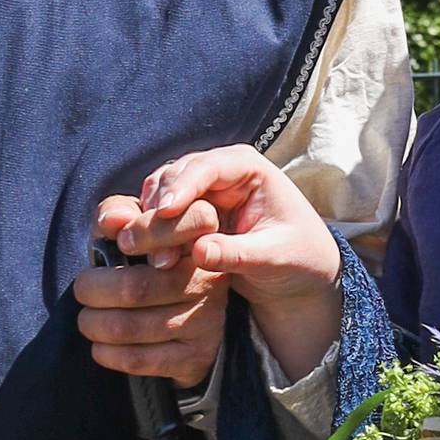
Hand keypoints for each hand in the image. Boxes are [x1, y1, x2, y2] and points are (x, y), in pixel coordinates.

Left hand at [76, 195, 231, 386]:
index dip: (146, 231)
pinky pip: (137, 359)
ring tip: (87, 320)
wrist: (186, 322)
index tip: (120, 245)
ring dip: (94, 325)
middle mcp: (209, 281)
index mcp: (200, 241)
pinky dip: (107, 353)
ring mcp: (207, 322)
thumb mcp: (139, 229)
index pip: (189, 223)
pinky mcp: (196, 357)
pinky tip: (100, 346)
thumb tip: (111, 221)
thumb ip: (120, 213)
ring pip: (129, 327)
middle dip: (93, 291)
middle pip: (136, 287)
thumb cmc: (150, 263)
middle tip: (82, 291)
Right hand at [126, 144, 343, 380]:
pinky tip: (148, 257)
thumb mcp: (273, 258)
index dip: (182, 187)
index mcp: (247, 167)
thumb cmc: (298, 257)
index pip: (207, 167)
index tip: (164, 211)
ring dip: (149, 222)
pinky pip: (159, 215)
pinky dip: (151, 232)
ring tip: (150, 256)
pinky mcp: (188, 211)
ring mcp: (200, 189)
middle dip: (157, 208)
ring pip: (159, 194)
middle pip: (175, 177)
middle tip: (140, 241)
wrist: (299, 272)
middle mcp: (219, 170)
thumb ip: (237, 253)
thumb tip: (197, 252)